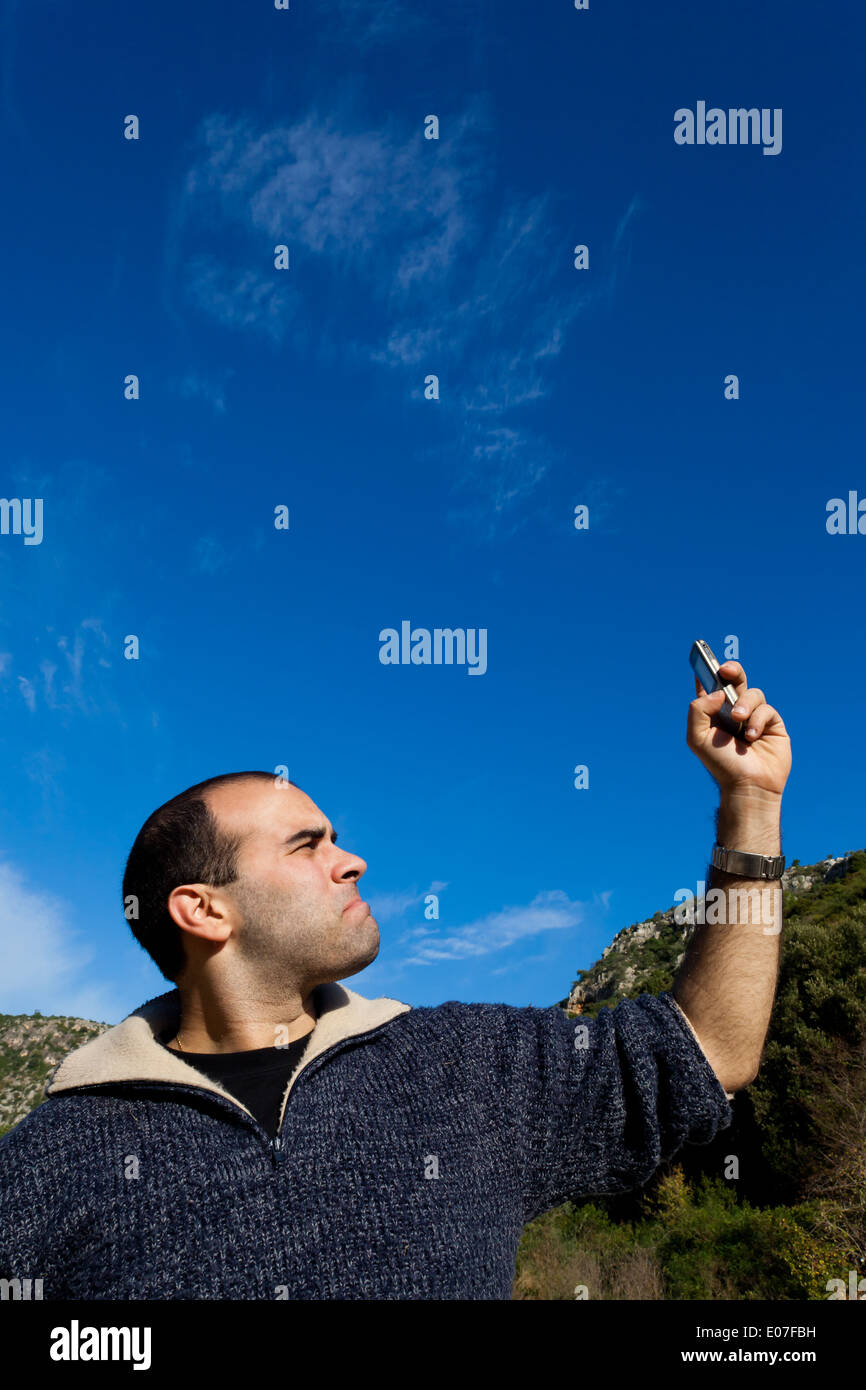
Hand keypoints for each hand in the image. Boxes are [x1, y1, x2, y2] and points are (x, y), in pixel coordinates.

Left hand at [687, 660, 791, 796]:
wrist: (748, 785)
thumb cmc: (720, 763)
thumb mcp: (697, 737)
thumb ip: (699, 710)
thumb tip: (718, 692)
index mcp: (713, 713)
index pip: (709, 686)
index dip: (705, 670)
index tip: (701, 655)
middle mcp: (734, 711)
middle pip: (734, 679)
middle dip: (731, 670)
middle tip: (726, 671)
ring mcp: (754, 716)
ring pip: (752, 693)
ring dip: (744, 704)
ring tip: (739, 720)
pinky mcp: (772, 723)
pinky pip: (766, 709)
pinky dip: (757, 720)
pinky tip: (752, 736)